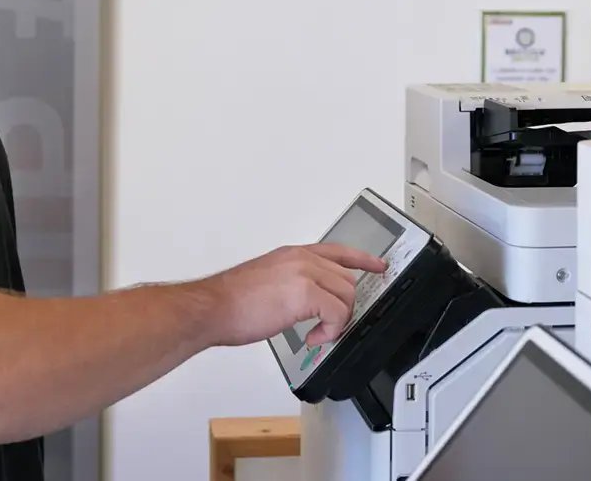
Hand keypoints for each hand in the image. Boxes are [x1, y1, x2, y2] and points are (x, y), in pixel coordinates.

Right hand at [198, 244, 386, 347]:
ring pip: (346, 296)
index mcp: (292, 255)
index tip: (378, 266)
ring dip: (337, 321)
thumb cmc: (230, 302)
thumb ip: (290, 285)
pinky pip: (336, 314)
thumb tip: (305, 305)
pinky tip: (313, 338)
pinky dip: (330, 331)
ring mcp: (304, 273)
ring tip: (317, 334)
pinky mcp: (304, 293)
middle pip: (347, 279)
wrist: (211, 308)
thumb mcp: (266, 282)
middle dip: (345, 307)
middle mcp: (301, 259)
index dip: (362, 259)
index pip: (337, 251)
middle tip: (329, 327)